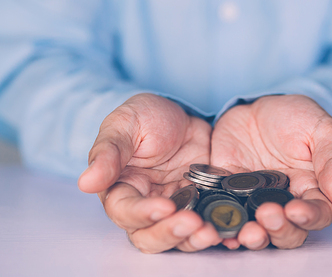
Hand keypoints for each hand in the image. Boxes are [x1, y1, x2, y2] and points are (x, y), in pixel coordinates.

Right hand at [78, 93, 220, 252]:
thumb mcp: (125, 124)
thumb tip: (86, 182)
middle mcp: (145, 204)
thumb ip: (108, 152)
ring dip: (192, 239)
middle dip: (170, 233)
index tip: (164, 206)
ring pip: (177, 237)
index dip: (143, 214)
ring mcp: (174, 206)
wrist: (181, 114)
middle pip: (149, 235)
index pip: (125, 211)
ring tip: (211, 231)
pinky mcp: (199, 203)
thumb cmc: (145, 116)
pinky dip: (213, 228)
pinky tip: (225, 227)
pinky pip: (204, 223)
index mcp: (121, 188)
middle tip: (192, 223)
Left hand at [210, 95, 331, 249]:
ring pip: (259, 231)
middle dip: (279, 230)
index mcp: (314, 190)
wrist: (255, 107)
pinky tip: (221, 231)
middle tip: (268, 214)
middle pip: (288, 232)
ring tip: (247, 232)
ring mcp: (255, 202)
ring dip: (254, 237)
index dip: (309, 217)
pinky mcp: (227, 195)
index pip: (318, 214)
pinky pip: (226, 215)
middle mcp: (285, 202)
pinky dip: (223, 227)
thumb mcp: (321, 130)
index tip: (297, 210)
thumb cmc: (295, 117)